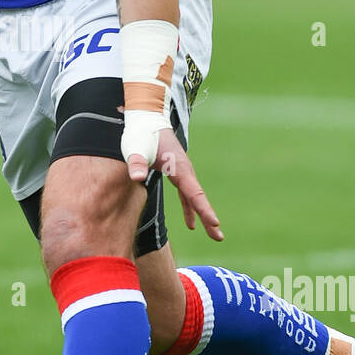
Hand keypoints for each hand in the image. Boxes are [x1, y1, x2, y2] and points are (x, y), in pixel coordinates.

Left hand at [127, 122, 223, 241]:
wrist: (147, 117)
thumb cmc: (140, 132)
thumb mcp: (135, 148)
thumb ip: (136, 163)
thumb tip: (137, 177)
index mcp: (179, 167)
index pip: (194, 193)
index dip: (204, 210)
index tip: (214, 224)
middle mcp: (185, 170)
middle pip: (199, 198)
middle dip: (210, 218)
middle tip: (219, 237)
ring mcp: (182, 172)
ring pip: (195, 198)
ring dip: (204, 215)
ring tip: (213, 234)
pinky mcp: (176, 172)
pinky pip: (187, 195)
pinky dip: (190, 209)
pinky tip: (192, 224)